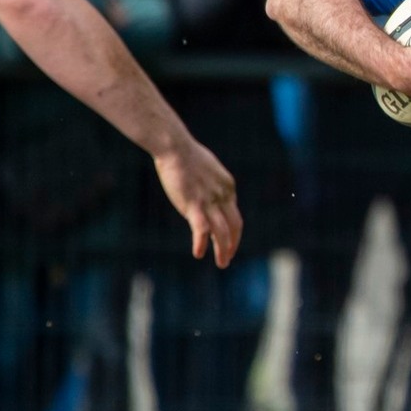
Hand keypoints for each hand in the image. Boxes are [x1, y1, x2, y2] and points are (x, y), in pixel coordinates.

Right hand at [154, 138, 241, 267]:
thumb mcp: (206, 170)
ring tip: (222, 263)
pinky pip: (201, 230)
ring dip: (222, 250)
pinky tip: (198, 253)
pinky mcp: (194, 204)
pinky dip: (201, 243)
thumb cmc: (186, 155)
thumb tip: (205, 193)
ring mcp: (209, 201)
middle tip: (228, 258)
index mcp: (228, 188)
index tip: (229, 241)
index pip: (235, 216)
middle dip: (232, 245)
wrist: (175, 147)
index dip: (233, 231)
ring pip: (221, 233)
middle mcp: (223, 196)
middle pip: (234, 227)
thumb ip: (210, 185)